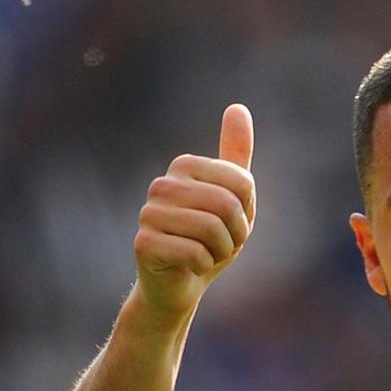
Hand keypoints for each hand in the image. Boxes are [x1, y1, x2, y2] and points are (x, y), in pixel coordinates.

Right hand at [133, 103, 256, 322]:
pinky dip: (204, 265)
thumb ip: (235, 155)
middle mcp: (162, 184)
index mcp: (184, 166)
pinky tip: (190, 266)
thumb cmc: (209, 239)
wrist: (180, 284)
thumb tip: (238, 107)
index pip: (242, 183)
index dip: (246, 212)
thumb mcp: (233, 197)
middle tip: (220, 244)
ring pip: (212, 229)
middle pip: (228, 205)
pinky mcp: (143, 242)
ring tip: (206, 253)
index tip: (230, 223)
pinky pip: (195, 252)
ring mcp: (148, 212)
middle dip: (235, 233)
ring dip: (220, 251)